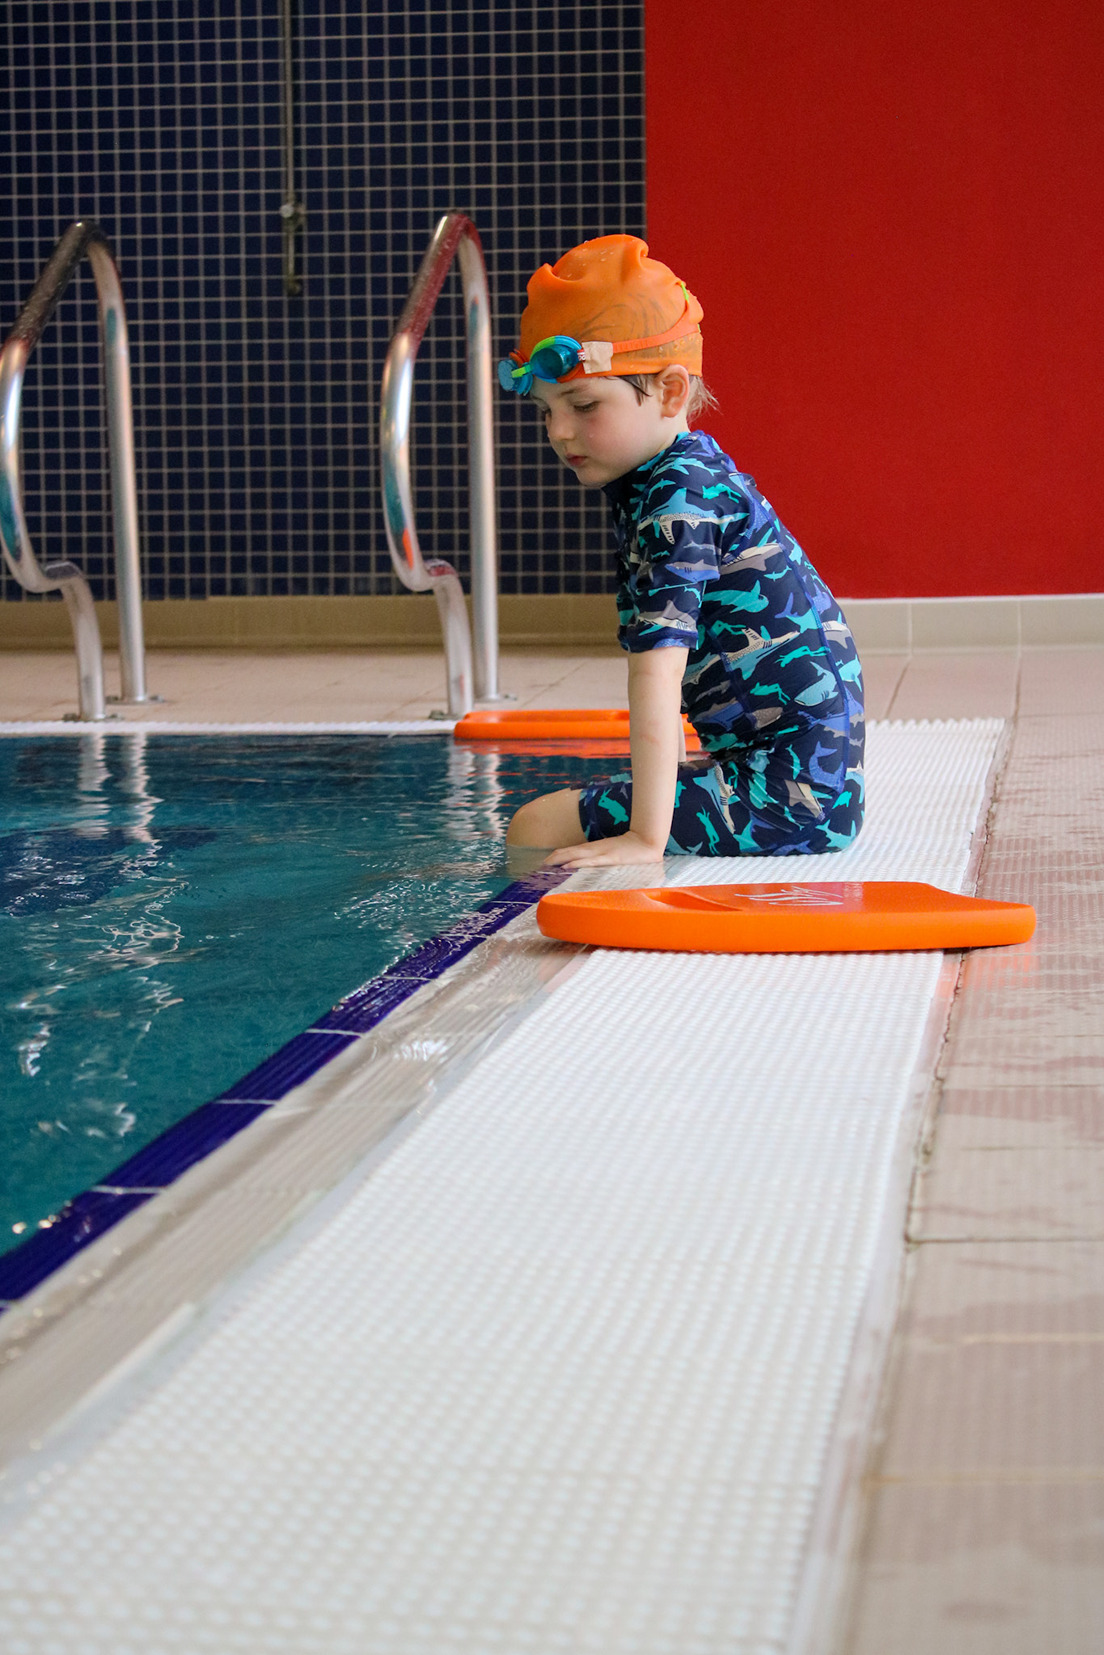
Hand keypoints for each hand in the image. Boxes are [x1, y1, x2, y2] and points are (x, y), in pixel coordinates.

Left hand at [544, 831, 665, 868]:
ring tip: (547, 864)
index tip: (544, 863)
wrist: (647, 842)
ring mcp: (602, 853)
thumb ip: (601, 860)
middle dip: (553, 858)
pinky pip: (591, 862)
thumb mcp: (612, 855)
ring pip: (576, 855)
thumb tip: (587, 867)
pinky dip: (577, 863)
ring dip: (561, 860)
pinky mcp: (610, 859)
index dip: (556, 856)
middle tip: (539, 865)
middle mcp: (595, 849)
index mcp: (595, 848)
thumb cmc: (631, 851)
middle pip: (569, 851)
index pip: (570, 851)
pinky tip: (567, 866)